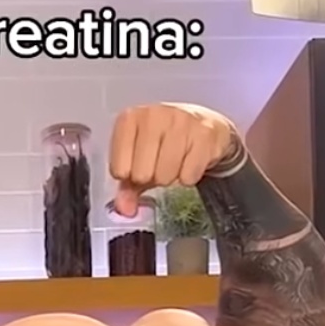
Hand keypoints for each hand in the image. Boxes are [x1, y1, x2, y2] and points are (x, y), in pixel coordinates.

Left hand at [107, 104, 235, 217]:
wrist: (205, 126)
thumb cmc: (167, 142)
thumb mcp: (141, 160)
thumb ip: (127, 186)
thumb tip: (124, 209)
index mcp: (130, 119)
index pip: (119, 170)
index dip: (130, 177)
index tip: (139, 166)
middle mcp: (153, 115)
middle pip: (142, 174)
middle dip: (152, 178)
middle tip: (161, 164)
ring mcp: (180, 121)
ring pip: (166, 175)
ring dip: (171, 178)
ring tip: (176, 162)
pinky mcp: (204, 133)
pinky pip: (188, 175)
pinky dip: (190, 177)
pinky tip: (191, 161)